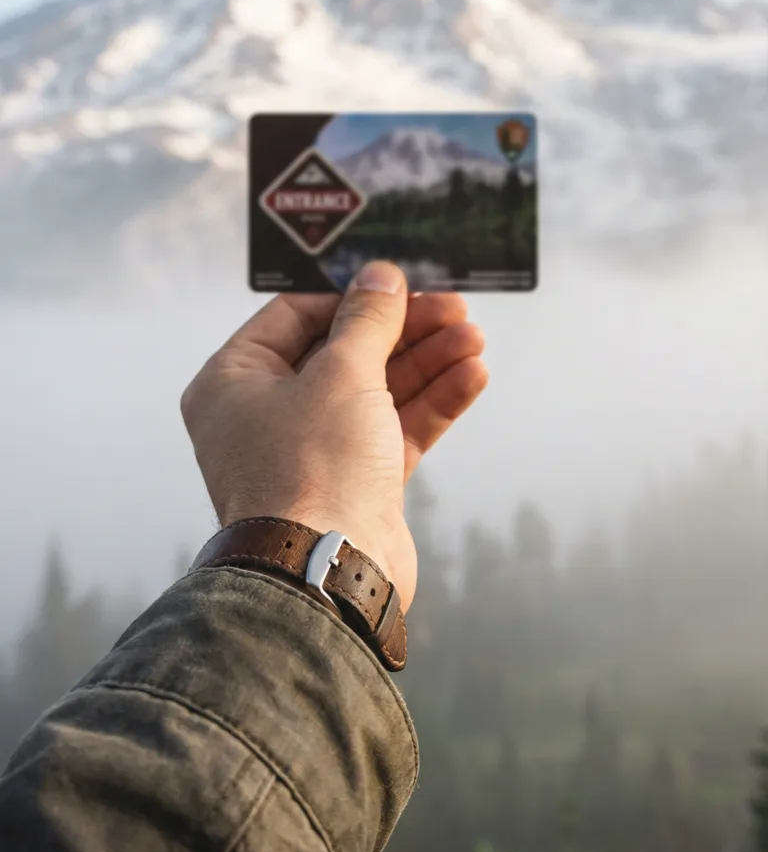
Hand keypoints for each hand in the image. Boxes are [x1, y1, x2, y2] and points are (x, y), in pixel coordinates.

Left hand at [180, 262, 487, 610]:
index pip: (295, 316)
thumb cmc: (311, 472)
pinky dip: (431, 403)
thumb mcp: (342, 373)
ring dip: (427, 363)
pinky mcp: (353, 484)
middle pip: (344, 352)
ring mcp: (312, 452)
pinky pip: (395, 430)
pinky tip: (471, 376)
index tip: (401, 284)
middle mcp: (266, 415)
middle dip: (405, 331)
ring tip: (473, 339)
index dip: (352, 296)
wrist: (327, 575)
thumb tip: (380, 277)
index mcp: (235, 381)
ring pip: (377, 391)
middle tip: (455, 309)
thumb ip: (367, 320)